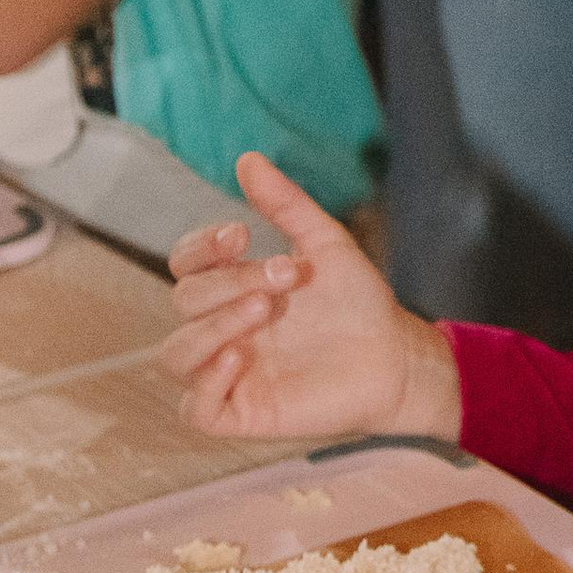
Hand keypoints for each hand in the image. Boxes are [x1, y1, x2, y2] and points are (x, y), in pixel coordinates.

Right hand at [162, 150, 459, 445]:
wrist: (396, 356)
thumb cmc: (358, 302)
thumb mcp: (326, 245)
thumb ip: (286, 205)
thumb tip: (248, 159)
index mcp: (233, 288)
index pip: (185, 264)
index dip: (200, 246)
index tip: (241, 234)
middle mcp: (221, 329)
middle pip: (184, 302)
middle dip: (229, 281)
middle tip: (285, 276)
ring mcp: (227, 373)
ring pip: (175, 355)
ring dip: (212, 327)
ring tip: (262, 310)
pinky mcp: (241, 414)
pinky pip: (193, 409)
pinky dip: (206, 384)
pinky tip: (240, 358)